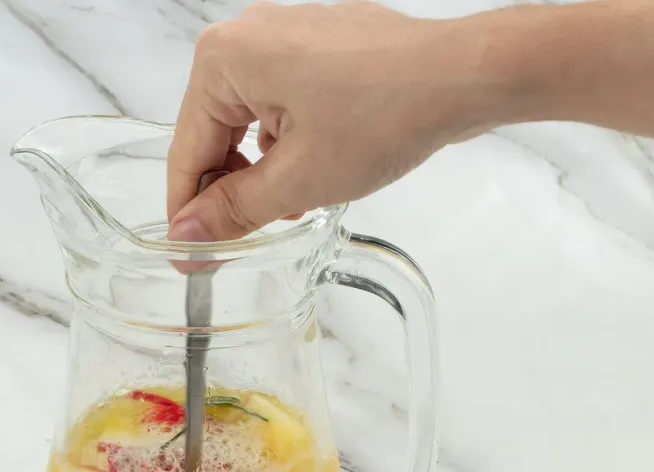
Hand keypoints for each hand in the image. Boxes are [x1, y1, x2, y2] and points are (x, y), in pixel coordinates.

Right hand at [166, 1, 493, 241]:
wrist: (465, 76)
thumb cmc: (388, 112)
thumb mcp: (298, 179)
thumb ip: (233, 211)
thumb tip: (187, 235)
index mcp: (225, 59)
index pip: (187, 151)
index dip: (188, 212)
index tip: (190, 256)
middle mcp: (247, 35)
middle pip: (214, 133)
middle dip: (235, 186)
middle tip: (253, 233)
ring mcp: (284, 34)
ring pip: (249, 121)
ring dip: (266, 168)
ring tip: (300, 200)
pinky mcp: (316, 43)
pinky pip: (281, 100)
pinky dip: (291, 140)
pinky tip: (320, 167)